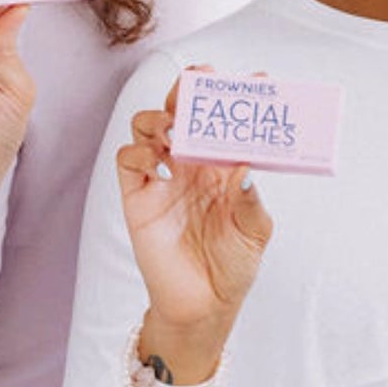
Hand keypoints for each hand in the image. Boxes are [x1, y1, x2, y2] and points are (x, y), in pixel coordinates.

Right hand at [117, 75, 272, 353]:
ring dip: (159, 117)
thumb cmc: (233, 265)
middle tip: (200, 81)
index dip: (238, 95)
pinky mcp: (138, 196)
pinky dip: (139, 152)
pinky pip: (128, 160)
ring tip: (175, 129)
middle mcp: (191, 162)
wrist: (203, 306)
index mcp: (222, 163)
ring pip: (148, 125)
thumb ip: (249, 200)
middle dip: (189, 88)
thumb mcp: (254, 231)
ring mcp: (163, 176)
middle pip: (181, 108)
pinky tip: (159, 164)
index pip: (225, 118)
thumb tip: (245, 167)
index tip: (259, 80)